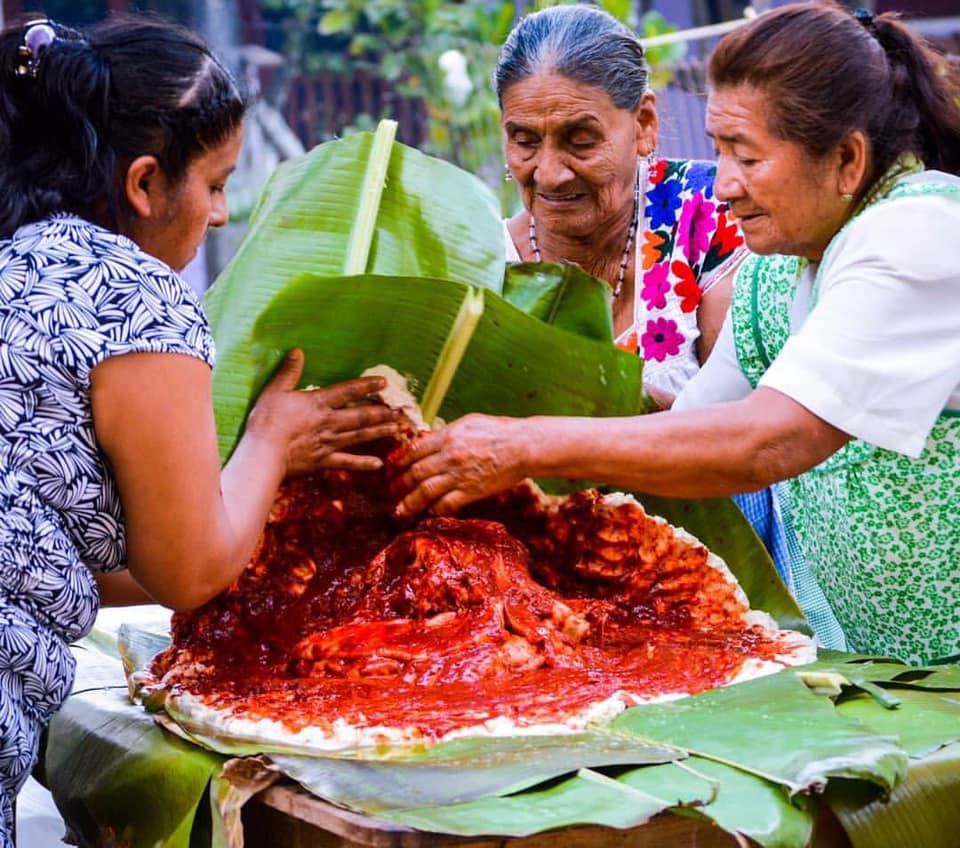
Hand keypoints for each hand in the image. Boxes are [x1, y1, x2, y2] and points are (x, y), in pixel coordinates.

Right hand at [246, 349, 400, 474]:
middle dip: (381, 412)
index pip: (348, 391)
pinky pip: (348, 462)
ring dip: (379, 432)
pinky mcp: (324, 460)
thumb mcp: (275, 391)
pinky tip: (379, 464)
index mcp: (318, 403)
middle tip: (399, 410)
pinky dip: (363, 464)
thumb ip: (289, 372)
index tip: (384, 383)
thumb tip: (297, 351)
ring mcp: (329, 443)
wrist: (264, 453)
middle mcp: (329, 422)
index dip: (367, 386)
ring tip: (396, 428)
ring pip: (359, 436)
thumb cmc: (266, 421)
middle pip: (361, 416)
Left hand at [393, 413, 529, 515]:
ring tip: (401, 510)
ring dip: (410, 503)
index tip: (393, 468)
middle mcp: (449, 457)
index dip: (400, 461)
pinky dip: (435, 510)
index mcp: (447, 437)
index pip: (415, 450)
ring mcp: (459, 475)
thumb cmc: (499, 430)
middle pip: (415, 473)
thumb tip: (430, 439)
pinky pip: (446, 504)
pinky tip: (430, 512)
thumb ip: (447, 433)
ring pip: (425, 492)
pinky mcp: (471, 491)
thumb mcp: (469, 422)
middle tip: (392, 491)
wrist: (523, 446)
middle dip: (400, 484)